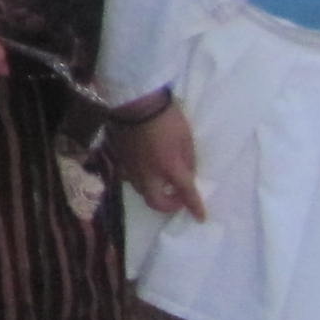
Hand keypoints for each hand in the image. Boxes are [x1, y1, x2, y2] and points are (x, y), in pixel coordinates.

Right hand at [111, 101, 204, 218]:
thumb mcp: (186, 139)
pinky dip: (142, 179)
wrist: (135, 101)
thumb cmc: (167, 118)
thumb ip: (187, 160)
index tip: (200, 217)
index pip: (185, 194)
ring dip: (154, 192)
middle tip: (177, 197)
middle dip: (168, 205)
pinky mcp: (119, 158)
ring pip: (141, 190)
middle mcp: (148, 174)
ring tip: (162, 182)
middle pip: (155, 202)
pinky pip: (131, 177)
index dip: (194, 207)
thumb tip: (186, 173)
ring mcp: (131, 167)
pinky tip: (146, 168)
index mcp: (169, 168)